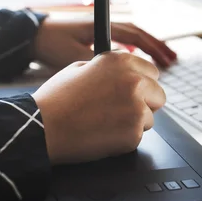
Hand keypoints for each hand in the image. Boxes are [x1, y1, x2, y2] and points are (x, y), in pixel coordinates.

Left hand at [32, 15, 176, 69]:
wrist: (31, 36)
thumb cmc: (51, 44)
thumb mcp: (74, 57)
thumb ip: (98, 65)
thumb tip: (121, 77)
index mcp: (102, 28)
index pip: (135, 35)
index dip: (153, 46)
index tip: (166, 58)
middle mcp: (104, 27)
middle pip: (138, 35)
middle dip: (157, 47)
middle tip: (173, 59)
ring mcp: (100, 32)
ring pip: (132, 38)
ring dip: (148, 49)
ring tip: (163, 60)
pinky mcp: (95, 40)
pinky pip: (122, 43)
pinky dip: (135, 52)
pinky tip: (139, 64)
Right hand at [33, 52, 165, 163]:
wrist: (43, 127)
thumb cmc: (57, 99)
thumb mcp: (81, 66)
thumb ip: (109, 67)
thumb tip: (125, 71)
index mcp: (122, 61)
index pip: (152, 71)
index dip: (142, 83)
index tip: (134, 91)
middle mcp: (134, 80)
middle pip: (158, 94)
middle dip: (144, 102)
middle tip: (121, 110)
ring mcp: (136, 106)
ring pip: (150, 116)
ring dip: (134, 122)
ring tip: (107, 123)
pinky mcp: (134, 131)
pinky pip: (138, 136)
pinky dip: (125, 139)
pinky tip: (104, 134)